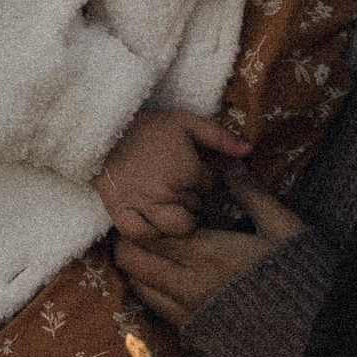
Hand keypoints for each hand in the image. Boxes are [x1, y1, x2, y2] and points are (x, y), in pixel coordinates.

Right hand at [95, 106, 254, 238]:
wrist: (105, 125)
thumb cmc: (149, 124)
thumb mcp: (187, 122)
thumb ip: (220, 137)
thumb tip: (250, 150)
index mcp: (187, 170)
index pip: (209, 186)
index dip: (203, 178)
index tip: (190, 169)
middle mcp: (167, 191)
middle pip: (195, 208)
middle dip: (191, 198)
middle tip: (178, 185)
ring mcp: (142, 203)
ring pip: (174, 228)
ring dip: (176, 219)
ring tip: (170, 206)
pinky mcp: (119, 209)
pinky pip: (139, 234)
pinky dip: (149, 233)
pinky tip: (152, 223)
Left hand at [115, 165, 307, 328]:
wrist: (314, 333)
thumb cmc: (300, 275)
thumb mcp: (283, 228)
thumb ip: (252, 195)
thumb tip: (232, 165)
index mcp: (209, 254)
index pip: (151, 232)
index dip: (144, 216)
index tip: (151, 204)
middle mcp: (190, 285)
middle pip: (132, 260)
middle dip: (130, 240)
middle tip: (145, 225)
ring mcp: (189, 312)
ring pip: (138, 286)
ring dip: (138, 266)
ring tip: (154, 250)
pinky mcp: (194, 332)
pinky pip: (156, 309)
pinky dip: (151, 290)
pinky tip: (169, 277)